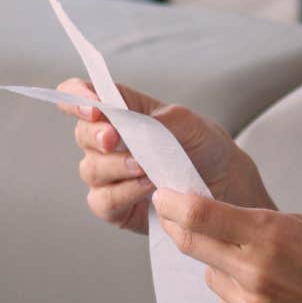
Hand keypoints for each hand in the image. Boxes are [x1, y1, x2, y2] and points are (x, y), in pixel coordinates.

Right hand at [55, 77, 261, 233]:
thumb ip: (155, 119)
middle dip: (96, 135)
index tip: (92, 106)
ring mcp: (108, 176)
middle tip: (113, 137)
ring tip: (145, 168)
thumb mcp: (187, 122)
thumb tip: (128, 122)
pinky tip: (147, 187)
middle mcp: (108, 143)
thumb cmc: (203, 145)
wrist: (225, 183)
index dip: (76, 97)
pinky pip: (103, 201)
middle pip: (82, 133)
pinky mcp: (114, 207)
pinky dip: (124, 193)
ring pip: (91, 169)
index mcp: (121, 111)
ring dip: (116, 167)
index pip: (82, 95)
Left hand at [152, 188, 301, 302]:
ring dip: (224, 271)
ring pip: (211, 278)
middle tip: (172, 216)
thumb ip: (255, 224)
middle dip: (178, 227)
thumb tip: (207, 217)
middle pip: (192, 244)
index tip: (162, 196)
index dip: (173, 203)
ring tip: (266, 277)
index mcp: (271, 235)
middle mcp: (256, 272)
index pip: (201, 215)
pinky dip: (238, 302)